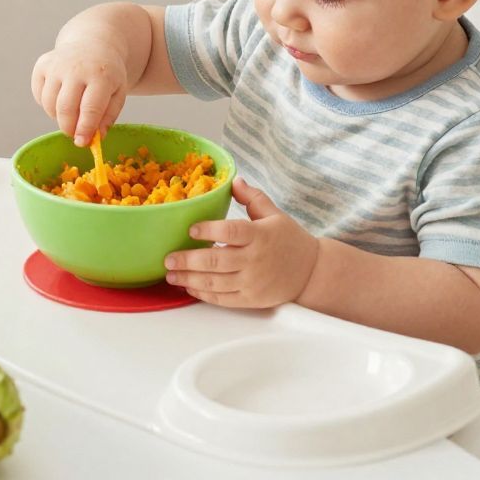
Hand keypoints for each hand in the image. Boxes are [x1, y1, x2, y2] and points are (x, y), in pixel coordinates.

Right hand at [31, 42, 127, 145]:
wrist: (94, 44)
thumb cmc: (107, 74)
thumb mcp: (118, 93)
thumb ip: (108, 117)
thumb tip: (92, 139)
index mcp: (101, 75)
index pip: (90, 109)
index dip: (85, 129)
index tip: (82, 142)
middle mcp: (76, 68)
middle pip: (65, 108)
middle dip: (68, 128)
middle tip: (74, 133)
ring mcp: (56, 64)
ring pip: (49, 103)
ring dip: (58, 117)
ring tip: (71, 112)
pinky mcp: (42, 64)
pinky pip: (39, 95)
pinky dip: (47, 104)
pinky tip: (60, 98)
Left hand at [164, 178, 320, 308]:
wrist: (311, 272)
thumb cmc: (290, 239)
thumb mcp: (274, 213)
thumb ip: (252, 197)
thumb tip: (234, 180)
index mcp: (260, 235)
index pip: (231, 231)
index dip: (209, 231)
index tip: (190, 229)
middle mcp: (255, 260)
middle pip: (217, 260)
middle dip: (188, 260)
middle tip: (168, 258)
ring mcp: (253, 282)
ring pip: (216, 282)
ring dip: (190, 279)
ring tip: (171, 274)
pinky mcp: (251, 299)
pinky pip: (223, 299)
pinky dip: (204, 294)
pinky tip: (189, 287)